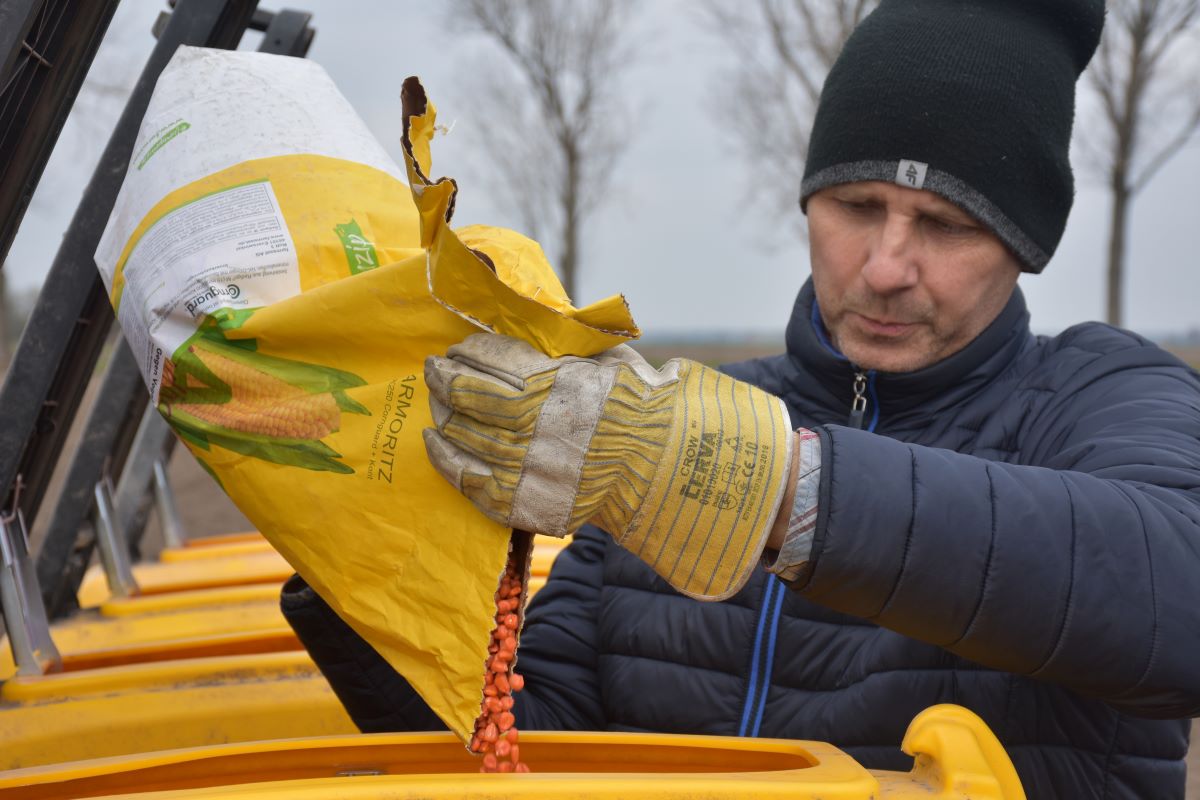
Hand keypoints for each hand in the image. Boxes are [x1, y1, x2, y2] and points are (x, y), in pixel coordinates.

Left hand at [423, 334, 793, 599]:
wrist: (663, 470)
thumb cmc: (639, 407)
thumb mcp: (606, 358)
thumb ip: (566, 344)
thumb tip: (534, 322)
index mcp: (552, 380)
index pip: (489, 358)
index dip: (465, 351)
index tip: (455, 350)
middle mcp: (532, 421)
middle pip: (466, 395)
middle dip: (444, 379)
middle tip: (433, 371)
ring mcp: (525, 465)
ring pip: (462, 435)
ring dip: (442, 415)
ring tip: (436, 405)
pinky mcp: (523, 501)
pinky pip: (469, 481)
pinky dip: (446, 460)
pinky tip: (435, 446)